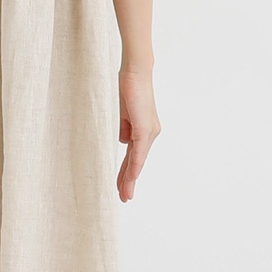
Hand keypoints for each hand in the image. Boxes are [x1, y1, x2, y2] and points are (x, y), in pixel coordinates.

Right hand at [117, 68, 160, 201]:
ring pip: (137, 162)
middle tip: (124, 198)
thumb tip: (123, 142)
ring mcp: (148, 132)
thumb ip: (125, 129)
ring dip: (129, 179)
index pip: (134, 156)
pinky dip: (134, 167)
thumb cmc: (129, 89)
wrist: (135, 73)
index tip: (122, 186)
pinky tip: (130, 179)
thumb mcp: (124, 114)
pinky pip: (138, 153)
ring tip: (124, 195)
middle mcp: (150, 134)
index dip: (127, 172)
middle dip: (129, 182)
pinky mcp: (145, 129)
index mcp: (144, 130)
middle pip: (137, 163)